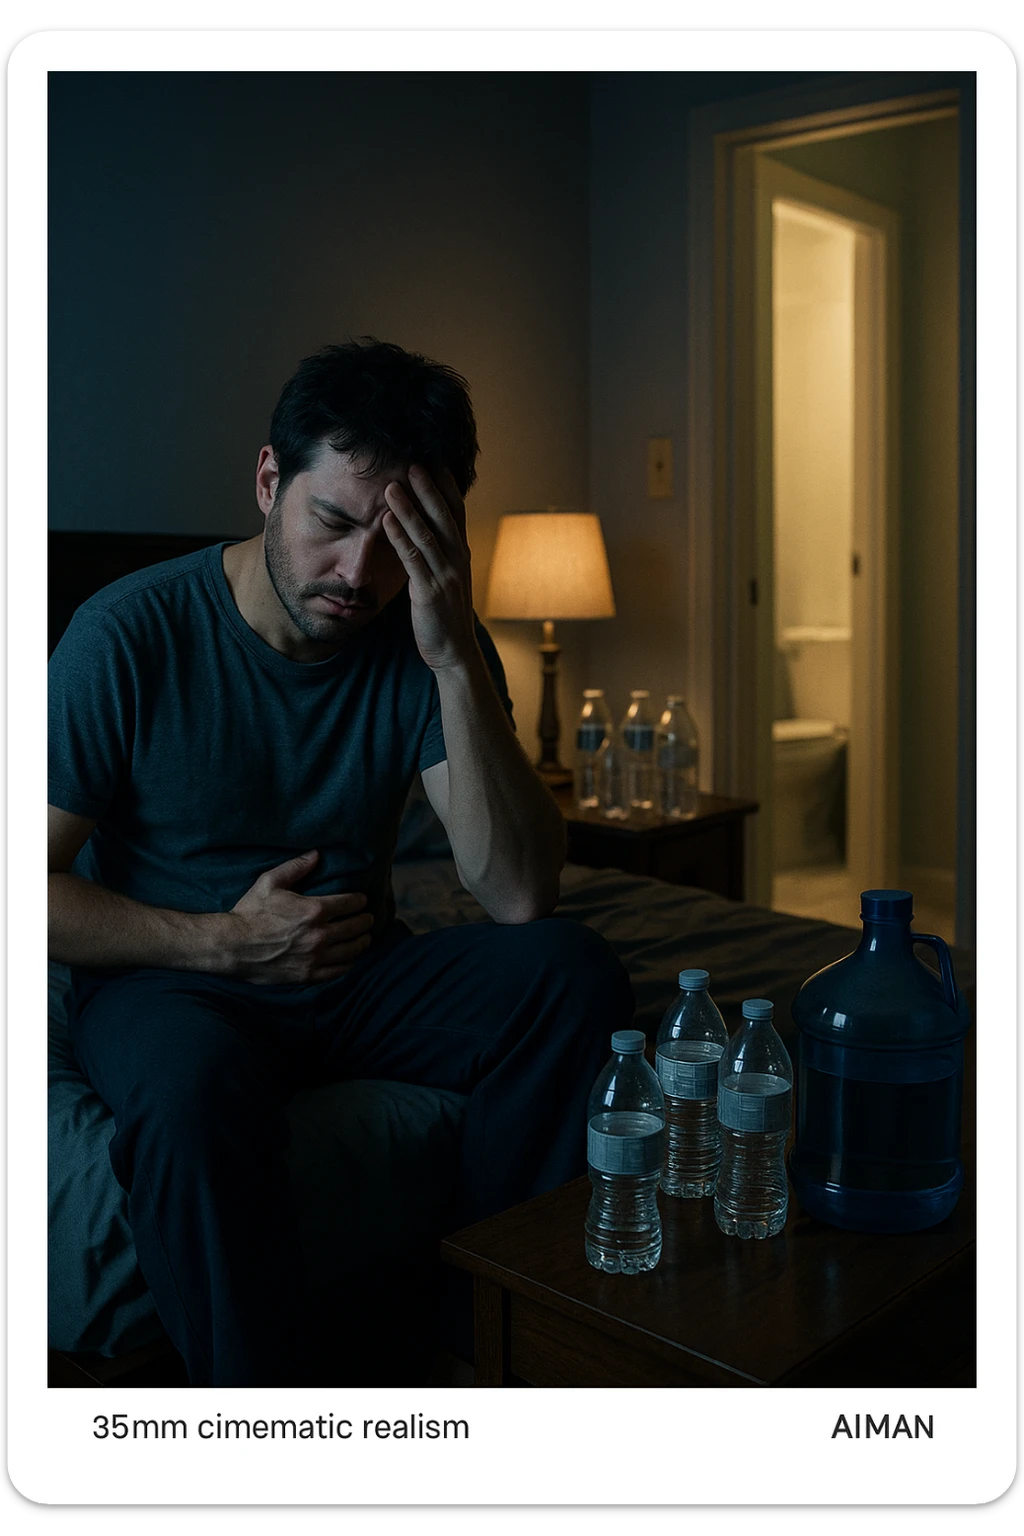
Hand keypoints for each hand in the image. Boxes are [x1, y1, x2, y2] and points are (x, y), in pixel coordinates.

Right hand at [227, 850, 374, 983]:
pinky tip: (349, 958)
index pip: (350, 904)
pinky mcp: (308, 975)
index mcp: (314, 910)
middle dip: (365, 921)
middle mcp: (319, 935)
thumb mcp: (269, 882)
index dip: (360, 901)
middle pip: (356, 927)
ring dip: (361, 942)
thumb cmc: (249, 912)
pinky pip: (338, 970)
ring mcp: (315, 957)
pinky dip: (348, 963)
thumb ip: (296, 867)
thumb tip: (316, 854)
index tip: (362, 900)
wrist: (231, 946)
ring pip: (352, 950)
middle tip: (367, 918)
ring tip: (364, 938)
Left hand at [382, 464, 476, 671]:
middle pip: (445, 516)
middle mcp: (458, 560)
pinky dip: (400, 537)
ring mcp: (446, 575)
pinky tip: (386, 521)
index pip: (456, 511)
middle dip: (429, 488)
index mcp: (461, 554)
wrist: (454, 651)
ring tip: (392, 485)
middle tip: (413, 461)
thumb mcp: (444, 578)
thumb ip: (436, 553)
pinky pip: (414, 559)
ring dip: (409, 508)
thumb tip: (421, 530)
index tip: (433, 460)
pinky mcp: (430, 592)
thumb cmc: (444, 615)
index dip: (445, 485)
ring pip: (428, 534)